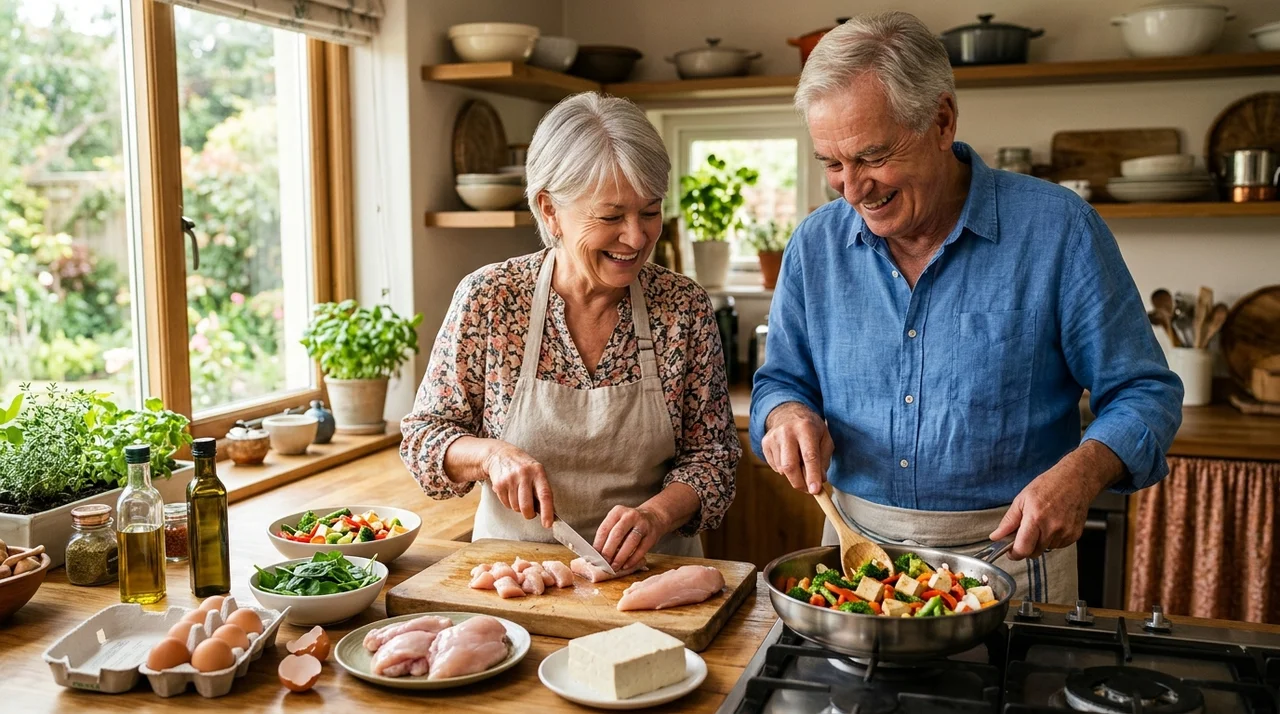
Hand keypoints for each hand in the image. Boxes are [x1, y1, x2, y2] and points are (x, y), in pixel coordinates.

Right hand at [482, 442, 554, 528]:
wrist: (500, 455)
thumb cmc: (523, 467)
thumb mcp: (536, 472)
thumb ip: (541, 490)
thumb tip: (547, 513)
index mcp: (538, 472)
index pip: (544, 495)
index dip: (547, 512)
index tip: (548, 524)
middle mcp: (524, 475)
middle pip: (526, 506)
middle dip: (528, 514)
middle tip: (530, 513)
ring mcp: (510, 479)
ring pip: (516, 507)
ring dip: (518, 507)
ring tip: (518, 494)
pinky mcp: (499, 484)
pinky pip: (506, 504)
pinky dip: (509, 503)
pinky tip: (510, 492)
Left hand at [594, 505, 662, 571]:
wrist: (653, 517)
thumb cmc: (629, 524)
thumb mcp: (618, 522)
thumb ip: (608, 535)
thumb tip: (598, 554)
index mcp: (617, 512)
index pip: (604, 529)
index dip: (598, 544)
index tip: (594, 557)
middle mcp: (630, 516)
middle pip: (617, 534)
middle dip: (609, 551)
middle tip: (604, 564)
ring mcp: (643, 524)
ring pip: (630, 542)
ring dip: (621, 557)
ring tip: (614, 567)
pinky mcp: (652, 535)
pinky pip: (641, 549)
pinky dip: (632, 560)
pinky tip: (626, 566)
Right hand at [761, 402, 833, 494]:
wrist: (788, 412)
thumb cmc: (810, 428)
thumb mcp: (825, 438)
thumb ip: (824, 459)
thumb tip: (820, 480)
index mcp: (805, 428)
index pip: (809, 456)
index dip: (812, 475)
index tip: (815, 491)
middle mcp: (786, 432)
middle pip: (789, 466)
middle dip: (799, 483)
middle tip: (808, 490)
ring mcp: (773, 437)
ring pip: (782, 469)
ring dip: (794, 475)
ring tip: (801, 466)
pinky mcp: (765, 444)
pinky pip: (774, 466)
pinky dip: (784, 470)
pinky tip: (790, 458)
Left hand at [989, 441, 1122, 559]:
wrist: (1076, 480)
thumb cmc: (1049, 485)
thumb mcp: (1022, 499)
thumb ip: (1008, 521)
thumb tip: (996, 536)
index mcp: (1036, 518)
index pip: (1023, 549)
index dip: (1014, 554)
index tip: (1011, 551)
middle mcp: (1052, 528)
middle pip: (1034, 553)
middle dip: (1027, 546)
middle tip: (1026, 531)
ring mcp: (1065, 533)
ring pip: (1046, 549)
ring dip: (1040, 542)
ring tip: (1043, 522)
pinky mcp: (1074, 535)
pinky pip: (1058, 545)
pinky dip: (1053, 539)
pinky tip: (1053, 523)